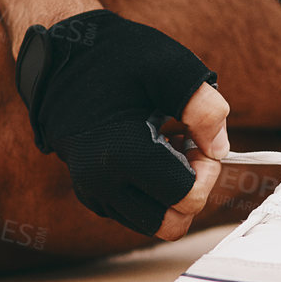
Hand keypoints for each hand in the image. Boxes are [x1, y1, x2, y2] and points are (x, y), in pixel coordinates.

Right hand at [16, 10, 230, 239]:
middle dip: (191, 187)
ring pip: (154, 222)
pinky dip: (152, 190)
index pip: (187, 198)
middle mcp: (101, 184)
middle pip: (172, 224)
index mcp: (121, 154)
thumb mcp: (171, 68)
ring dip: (171, 191)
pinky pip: (135, 212)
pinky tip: (148, 150)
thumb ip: (206, 109)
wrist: (61, 57)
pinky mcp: (91, 193)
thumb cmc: (116, 58)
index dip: (206, 170)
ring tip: (166, 146)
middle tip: (185, 146)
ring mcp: (93, 192)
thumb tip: (219, 151)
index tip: (195, 137)